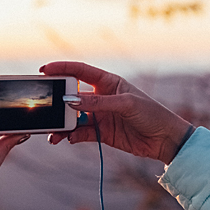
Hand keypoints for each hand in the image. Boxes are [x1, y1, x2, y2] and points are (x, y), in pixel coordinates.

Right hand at [40, 61, 193, 163]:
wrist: (165, 140)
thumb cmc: (152, 114)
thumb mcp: (126, 104)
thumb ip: (98, 102)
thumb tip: (70, 100)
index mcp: (108, 82)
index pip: (80, 71)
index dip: (62, 69)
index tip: (44, 71)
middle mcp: (100, 97)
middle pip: (71, 95)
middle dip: (57, 101)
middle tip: (44, 107)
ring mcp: (99, 115)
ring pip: (73, 117)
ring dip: (61, 124)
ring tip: (52, 133)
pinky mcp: (101, 133)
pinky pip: (80, 133)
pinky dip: (71, 136)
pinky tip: (68, 139)